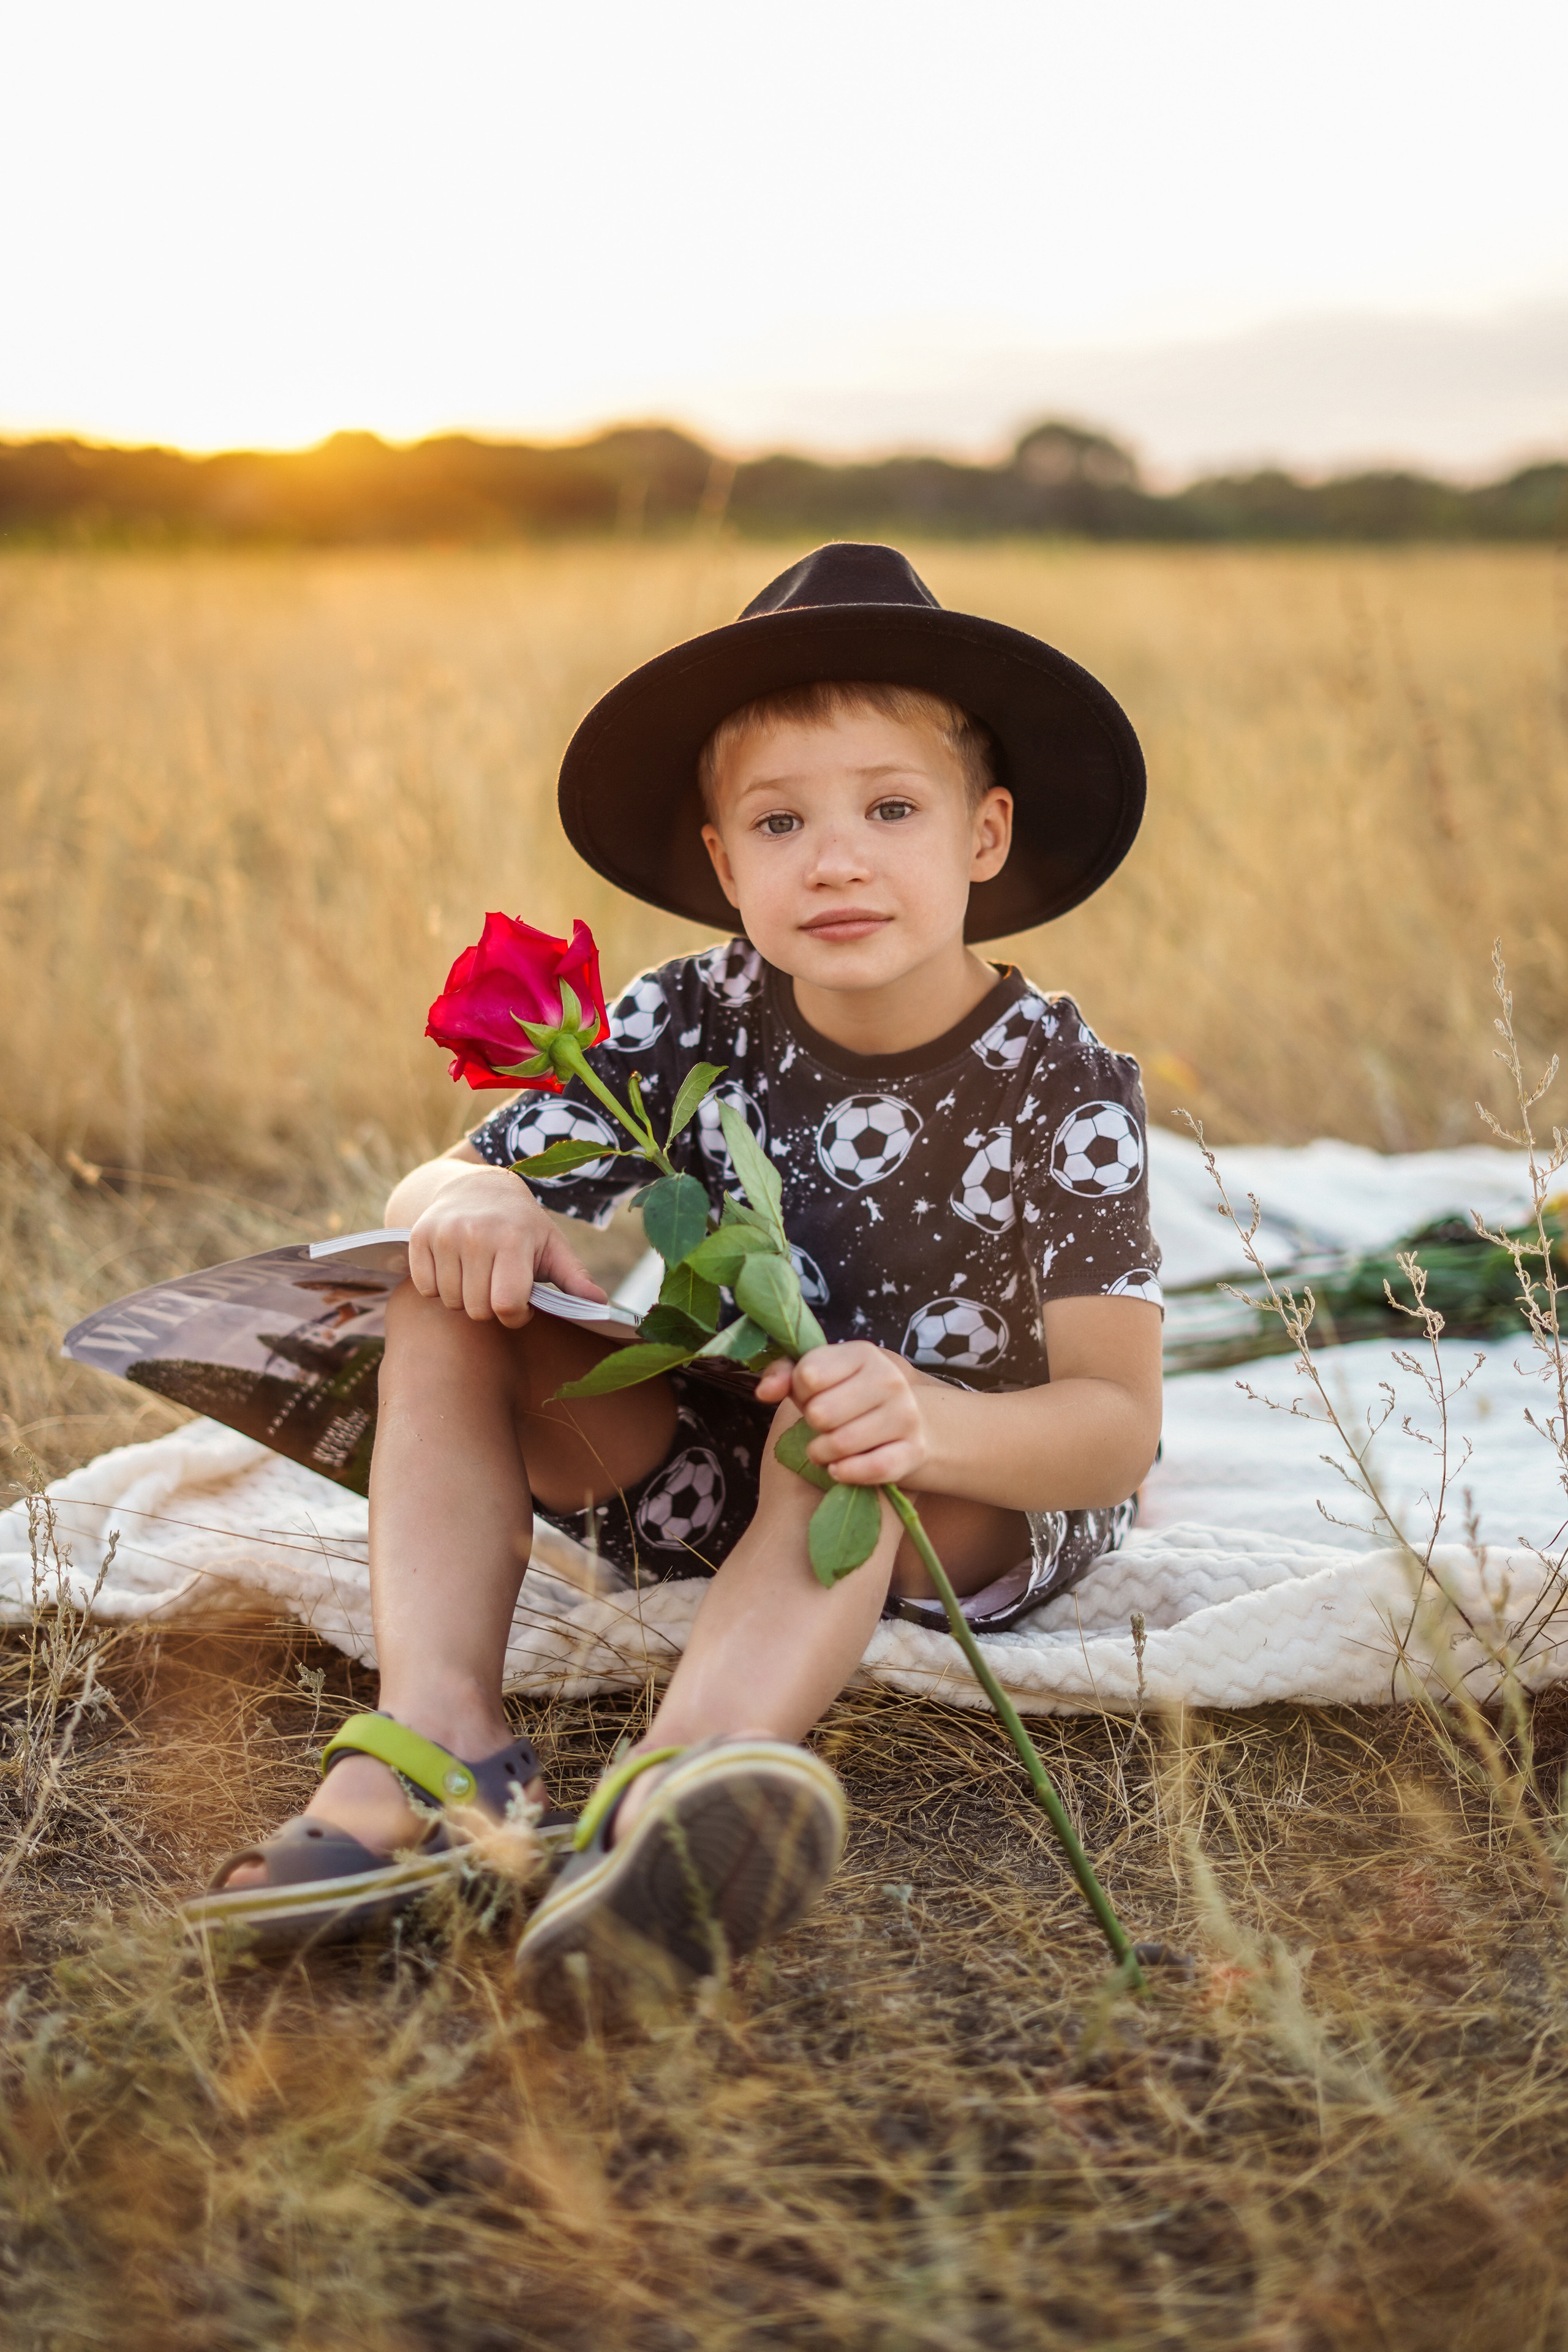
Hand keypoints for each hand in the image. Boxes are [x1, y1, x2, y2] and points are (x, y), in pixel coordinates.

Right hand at [406, 1164, 607, 1326]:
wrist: (478, 1187)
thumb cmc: (523, 1226)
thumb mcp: (553, 1246)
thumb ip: (575, 1279)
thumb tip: (601, 1306)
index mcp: (513, 1239)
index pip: (506, 1305)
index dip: (516, 1316)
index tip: (522, 1304)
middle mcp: (475, 1234)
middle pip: (477, 1309)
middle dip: (491, 1308)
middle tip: (498, 1286)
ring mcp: (443, 1234)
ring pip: (450, 1302)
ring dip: (465, 1298)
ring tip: (479, 1275)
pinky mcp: (418, 1236)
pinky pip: (425, 1288)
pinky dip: (439, 1287)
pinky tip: (455, 1267)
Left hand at [754, 1343, 927, 1487]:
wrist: (906, 1420)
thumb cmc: (847, 1396)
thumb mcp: (817, 1377)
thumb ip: (783, 1375)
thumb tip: (764, 1392)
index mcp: (863, 1353)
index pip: (807, 1376)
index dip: (800, 1391)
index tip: (813, 1396)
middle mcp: (889, 1379)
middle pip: (820, 1413)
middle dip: (812, 1425)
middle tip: (822, 1426)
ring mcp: (906, 1415)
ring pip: (840, 1444)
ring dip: (822, 1453)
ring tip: (826, 1448)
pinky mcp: (913, 1450)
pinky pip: (871, 1469)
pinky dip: (847, 1473)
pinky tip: (839, 1469)